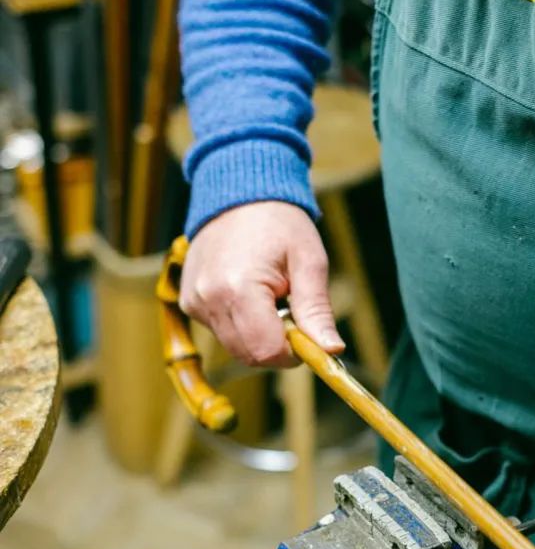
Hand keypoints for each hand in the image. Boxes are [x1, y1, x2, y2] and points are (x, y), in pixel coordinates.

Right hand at [179, 202, 344, 367]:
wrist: (239, 192)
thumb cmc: (279, 223)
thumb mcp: (309, 261)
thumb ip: (317, 310)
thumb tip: (331, 349)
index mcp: (238, 289)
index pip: (267, 351)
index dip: (293, 352)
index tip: (306, 333)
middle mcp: (208, 299)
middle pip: (250, 355)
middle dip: (277, 345)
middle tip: (290, 310)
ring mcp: (194, 301)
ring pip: (235, 347)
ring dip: (259, 335)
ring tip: (270, 297)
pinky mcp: (188, 302)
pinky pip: (221, 332)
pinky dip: (241, 325)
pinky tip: (249, 294)